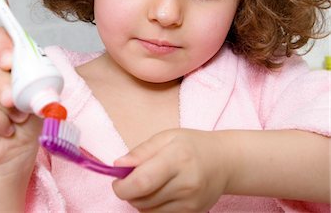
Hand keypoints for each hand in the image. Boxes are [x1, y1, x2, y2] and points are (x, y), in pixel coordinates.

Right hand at [0, 26, 41, 175]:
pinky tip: (4, 127)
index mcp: (4, 58)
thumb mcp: (40, 97)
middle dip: (2, 79)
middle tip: (14, 100)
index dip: (2, 43)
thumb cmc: (28, 120)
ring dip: (0, 103)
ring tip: (16, 118)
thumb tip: (39, 79)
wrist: (16, 150)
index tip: (11, 61)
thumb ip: (39, 82)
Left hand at [112, 129, 229, 212]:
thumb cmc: (192, 145)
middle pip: (142, 200)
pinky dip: (152, 207)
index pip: (142, 182)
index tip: (117, 180)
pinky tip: (160, 192)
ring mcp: (190, 202)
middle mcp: (186, 183)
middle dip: (128, 192)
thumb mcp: (167, 137)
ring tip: (149, 183)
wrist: (225, 162)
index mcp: (177, 158)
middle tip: (132, 178)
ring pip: (148, 211)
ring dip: (140, 200)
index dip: (122, 186)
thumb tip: (118, 165)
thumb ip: (141, 151)